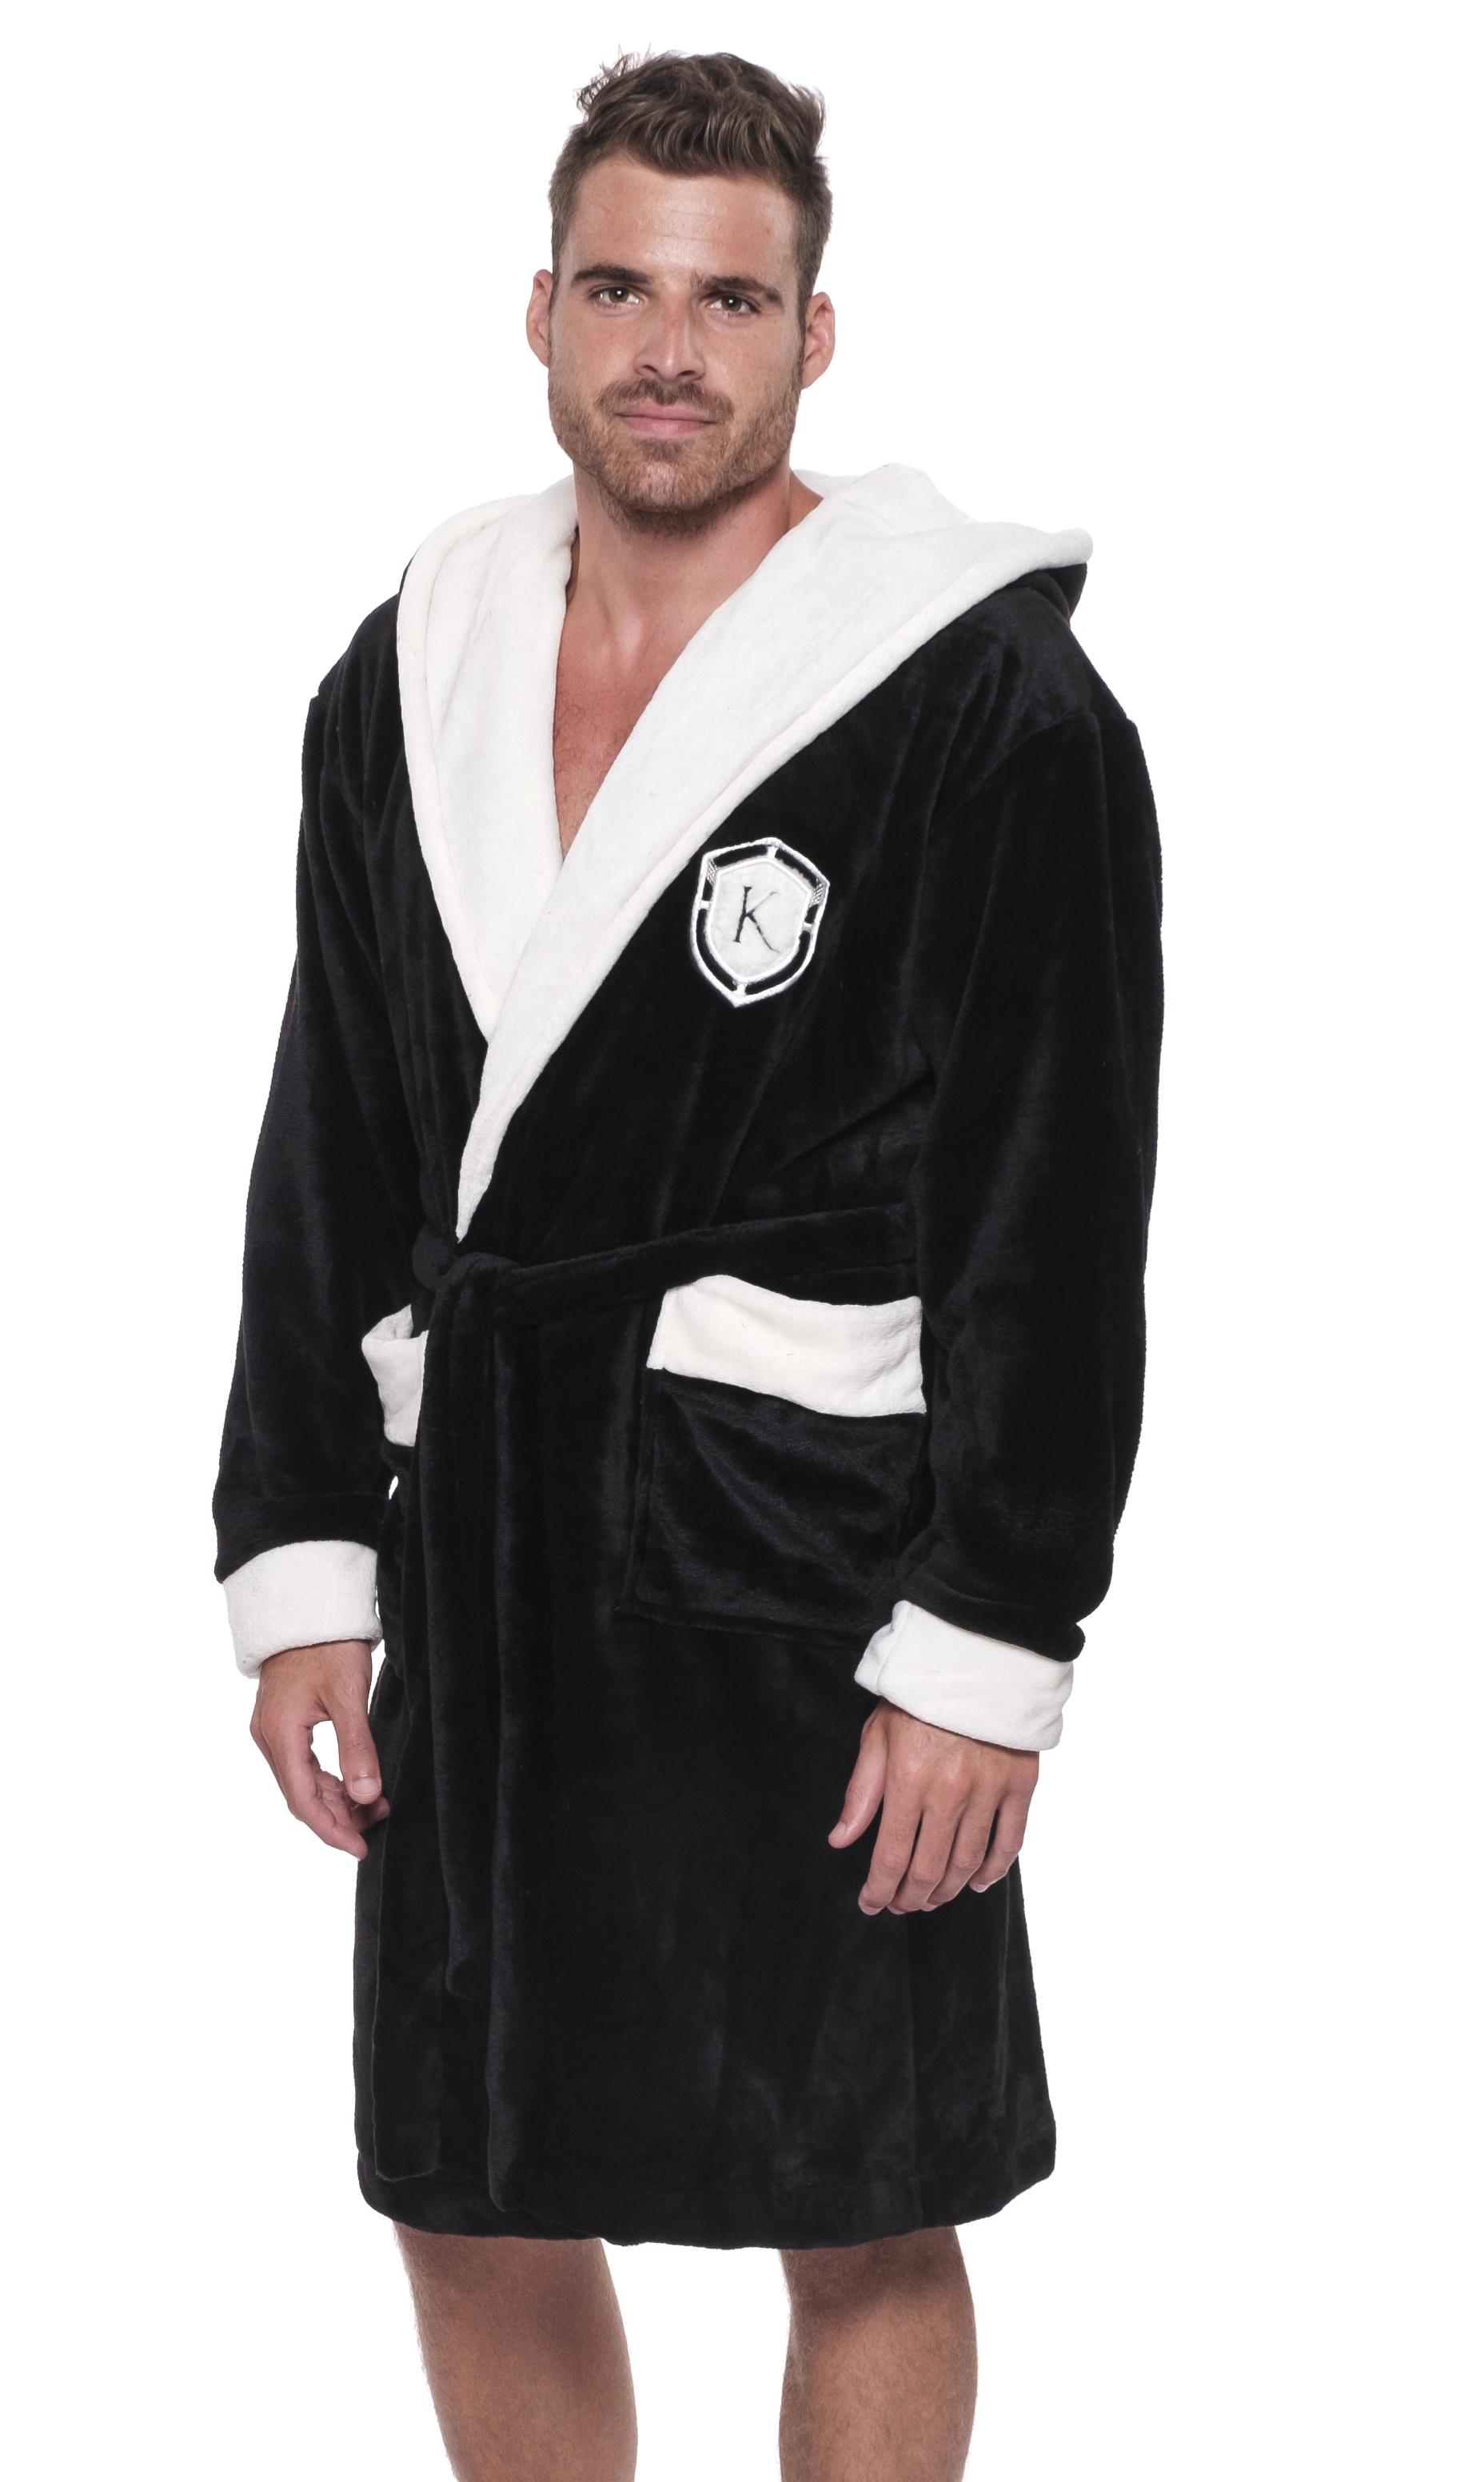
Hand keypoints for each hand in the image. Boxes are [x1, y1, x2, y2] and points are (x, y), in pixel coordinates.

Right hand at [250, 1640, 388, 1858]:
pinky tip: (355, 1784)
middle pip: (301, 1795)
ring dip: (336, 1799)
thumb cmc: (327, 1645)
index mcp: (280, 1733)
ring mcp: (273, 1731)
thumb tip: (367, 1796)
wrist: (309, 1608)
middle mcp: (269, 1737)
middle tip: (377, 1823)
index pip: (302, 1799)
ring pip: (303, 1782)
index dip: (331, 1829)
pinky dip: (329, 1780)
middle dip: (339, 1816)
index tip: (359, 1848)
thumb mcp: (348, 1695)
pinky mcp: (283, 1723)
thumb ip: (357, 1747)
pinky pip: (303, 1765)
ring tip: (375, 1804)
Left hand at [828, 1699, 1038, 1915]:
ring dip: (948, 1890)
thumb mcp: (877, 1734)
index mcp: (909, 1780)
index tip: (871, 1904)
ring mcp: (989, 1791)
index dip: (879, 1891)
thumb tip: (841, 1840)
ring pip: (968, 1862)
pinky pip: (1010, 1842)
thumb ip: (861, 1792)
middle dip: (911, 1897)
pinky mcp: (1020, 1785)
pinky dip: (994, 1870)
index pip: (891, 1857)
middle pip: (929, 1869)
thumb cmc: (920, 1695)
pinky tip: (979, 1882)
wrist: (978, 1657)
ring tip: (932, 1898)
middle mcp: (950, 1793)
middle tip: (901, 1905)